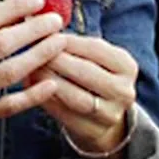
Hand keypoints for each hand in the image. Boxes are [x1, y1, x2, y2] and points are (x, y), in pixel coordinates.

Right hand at [0, 0, 66, 143]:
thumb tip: (21, 10)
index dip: (15, 7)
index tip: (39, 0)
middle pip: (1, 44)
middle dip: (33, 29)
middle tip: (55, 21)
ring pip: (9, 72)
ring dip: (39, 55)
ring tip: (59, 43)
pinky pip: (11, 104)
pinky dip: (33, 94)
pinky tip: (51, 83)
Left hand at [33, 33, 139, 158]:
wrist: (103, 114)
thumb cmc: (91, 74)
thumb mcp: (92, 57)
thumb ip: (73, 43)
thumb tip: (41, 27)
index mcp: (126, 66)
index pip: (95, 49)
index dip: (68, 41)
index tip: (45, 34)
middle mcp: (124, 90)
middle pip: (86, 73)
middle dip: (57, 61)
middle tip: (34, 52)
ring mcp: (112, 114)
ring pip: (76, 97)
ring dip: (51, 82)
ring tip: (32, 70)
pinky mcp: (95, 132)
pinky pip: (67, 116)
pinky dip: (49, 102)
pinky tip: (34, 91)